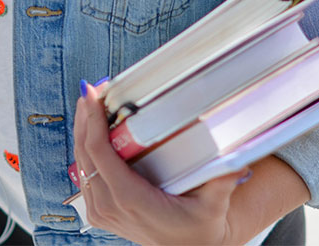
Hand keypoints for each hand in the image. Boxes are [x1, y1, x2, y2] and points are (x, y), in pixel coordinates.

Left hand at [73, 80, 248, 244]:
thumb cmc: (199, 229)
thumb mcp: (213, 206)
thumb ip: (222, 181)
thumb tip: (237, 159)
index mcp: (130, 199)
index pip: (100, 153)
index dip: (93, 120)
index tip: (92, 94)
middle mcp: (109, 206)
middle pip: (85, 152)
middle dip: (85, 118)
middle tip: (90, 90)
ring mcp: (101, 211)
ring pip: (81, 162)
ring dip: (83, 131)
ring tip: (90, 103)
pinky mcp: (100, 212)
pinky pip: (85, 174)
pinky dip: (86, 149)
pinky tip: (92, 130)